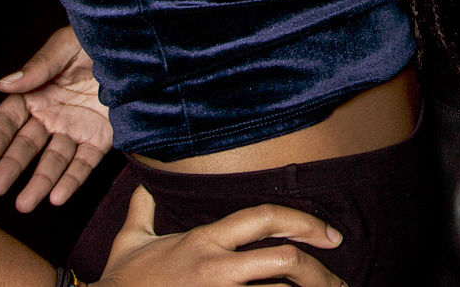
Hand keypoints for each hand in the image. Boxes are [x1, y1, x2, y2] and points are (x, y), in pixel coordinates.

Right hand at [0, 26, 113, 210]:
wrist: (139, 49)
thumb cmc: (96, 40)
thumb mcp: (67, 46)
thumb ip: (38, 67)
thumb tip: (3, 84)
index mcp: (37, 91)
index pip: (10, 118)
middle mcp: (52, 115)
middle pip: (27, 145)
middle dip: (11, 167)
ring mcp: (75, 129)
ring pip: (53, 161)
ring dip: (39, 182)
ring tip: (25, 204)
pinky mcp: (100, 139)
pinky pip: (84, 163)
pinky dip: (71, 181)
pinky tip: (58, 197)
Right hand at [95, 184, 346, 286]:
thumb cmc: (121, 281)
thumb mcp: (130, 241)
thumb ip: (143, 210)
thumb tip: (143, 183)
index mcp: (204, 240)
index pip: (263, 218)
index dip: (302, 221)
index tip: (329, 234)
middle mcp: (215, 267)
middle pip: (283, 259)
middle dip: (318, 268)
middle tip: (338, 278)